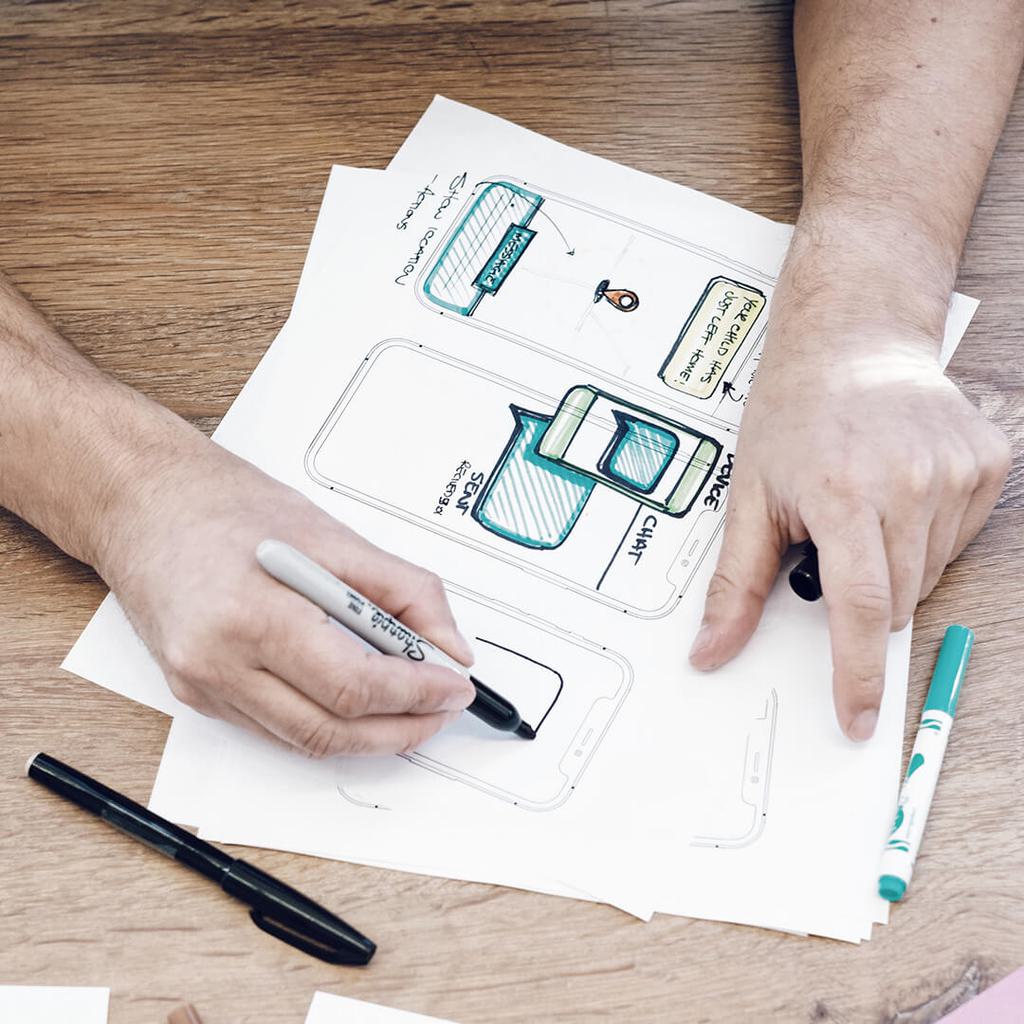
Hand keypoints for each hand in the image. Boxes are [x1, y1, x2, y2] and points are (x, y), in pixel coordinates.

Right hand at [96, 431, 475, 756]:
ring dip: (370, 734)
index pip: (353, 684)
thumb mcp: (331, 535)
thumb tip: (449, 645)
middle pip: (331, 730)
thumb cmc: (224, 507)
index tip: (454, 686)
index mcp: (253, 614)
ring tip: (412, 707)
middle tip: (443, 706)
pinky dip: (328, 721)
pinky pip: (277, 729)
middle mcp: (218, 662)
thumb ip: (403, 591)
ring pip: (305, 741)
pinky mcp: (198, 695)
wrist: (143, 504)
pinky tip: (358, 700)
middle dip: (402, 728)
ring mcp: (203, 686)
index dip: (416, 694)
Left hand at [689, 249, 1010, 740]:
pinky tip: (898, 489)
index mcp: (843, 493)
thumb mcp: (750, 494)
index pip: (859, 609)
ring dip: (891, 566)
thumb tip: (711, 649)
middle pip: (893, 601)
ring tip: (862, 504)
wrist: (854, 341)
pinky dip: (923, 536)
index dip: (857, 673)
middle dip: (859, 596)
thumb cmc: (794, 412)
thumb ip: (735, 582)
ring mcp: (956, 471)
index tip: (857, 718)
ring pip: (926, 576)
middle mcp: (909, 482)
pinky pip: (956, 541)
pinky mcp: (987, 464)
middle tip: (832, 536)